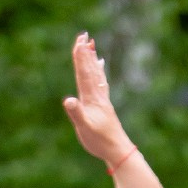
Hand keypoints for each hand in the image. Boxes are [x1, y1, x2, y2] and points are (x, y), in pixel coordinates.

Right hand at [63, 34, 133, 165]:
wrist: (119, 152)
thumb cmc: (100, 142)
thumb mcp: (85, 128)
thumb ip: (76, 113)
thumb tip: (68, 100)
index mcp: (91, 99)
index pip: (84, 73)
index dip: (80, 57)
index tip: (79, 40)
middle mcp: (98, 96)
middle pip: (90, 70)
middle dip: (86, 53)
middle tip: (84, 36)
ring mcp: (103, 101)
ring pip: (97, 75)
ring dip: (92, 60)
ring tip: (92, 46)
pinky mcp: (105, 106)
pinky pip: (101, 84)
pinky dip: (100, 73)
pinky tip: (101, 68)